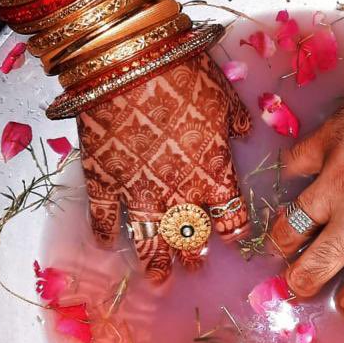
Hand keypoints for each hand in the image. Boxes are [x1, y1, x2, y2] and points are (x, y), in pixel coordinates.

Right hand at [77, 51, 250, 280]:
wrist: (127, 62)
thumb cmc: (183, 74)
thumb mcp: (223, 96)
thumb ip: (234, 122)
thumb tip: (241, 132)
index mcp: (213, 174)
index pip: (230, 216)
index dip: (231, 231)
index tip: (231, 240)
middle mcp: (177, 193)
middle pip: (190, 236)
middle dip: (193, 255)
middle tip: (194, 268)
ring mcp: (136, 192)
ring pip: (148, 239)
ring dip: (154, 261)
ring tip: (158, 279)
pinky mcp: (102, 182)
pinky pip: (102, 217)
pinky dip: (103, 233)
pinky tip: (106, 244)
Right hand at [270, 45, 343, 314]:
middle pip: (308, 273)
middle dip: (303, 283)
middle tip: (304, 278)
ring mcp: (334, 182)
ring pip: (286, 229)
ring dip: (286, 240)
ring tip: (289, 240)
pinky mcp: (322, 143)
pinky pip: (293, 168)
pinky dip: (296, 174)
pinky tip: (305, 175)